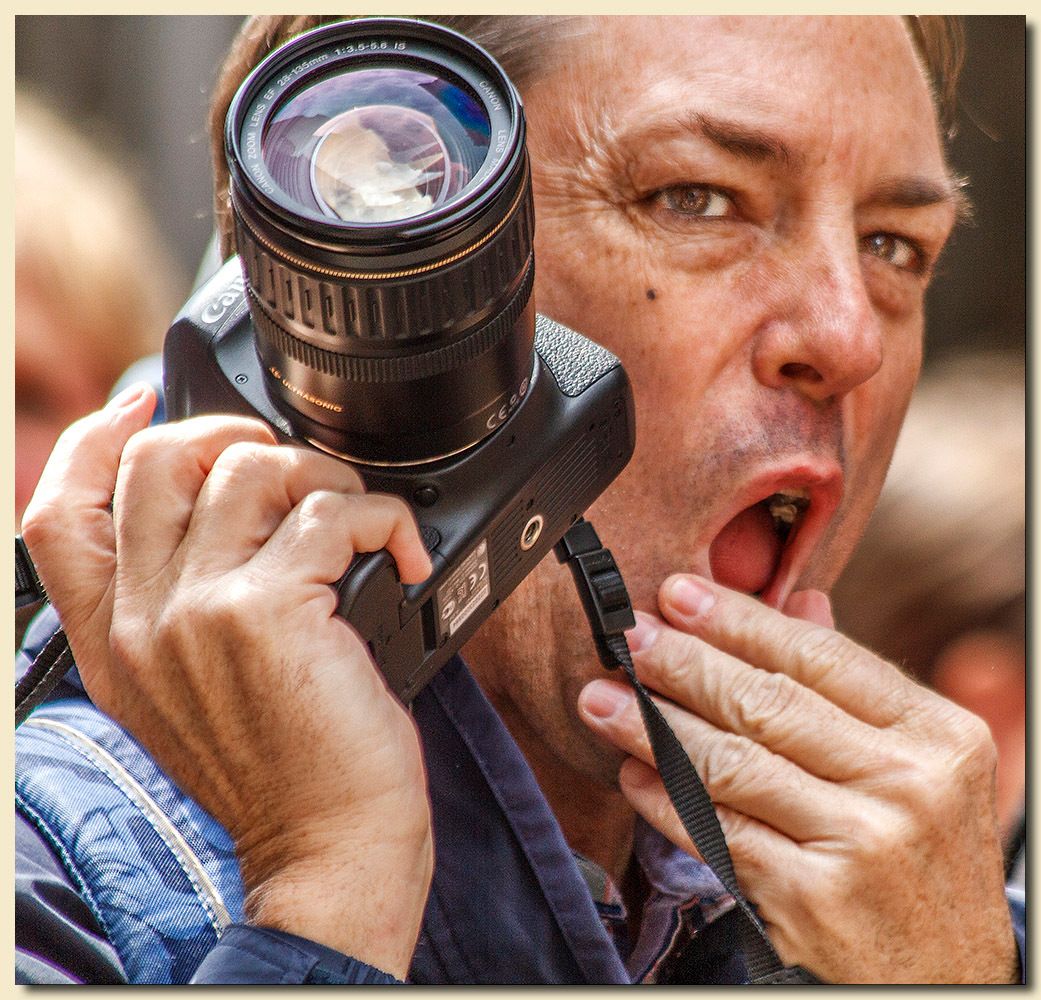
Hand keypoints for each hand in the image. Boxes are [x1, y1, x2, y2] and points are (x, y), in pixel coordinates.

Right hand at [21, 384, 433, 976]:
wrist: (326, 847)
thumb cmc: (281, 770)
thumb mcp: (188, 695)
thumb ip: (176, 608)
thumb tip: (212, 519)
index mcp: (111, 636)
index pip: (57, 509)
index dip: (94, 439)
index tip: (144, 405)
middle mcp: (141, 618)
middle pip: (159, 461)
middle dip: (237, 439)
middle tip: (294, 471)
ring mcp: (197, 610)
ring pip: (254, 470)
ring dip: (325, 476)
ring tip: (358, 523)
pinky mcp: (268, 610)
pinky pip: (331, 511)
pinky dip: (384, 519)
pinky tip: (402, 556)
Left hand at [577, 574, 1016, 983]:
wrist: (950, 979)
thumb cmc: (924, 860)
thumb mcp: (921, 768)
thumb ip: (854, 686)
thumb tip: (800, 598)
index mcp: (938, 734)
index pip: (819, 655)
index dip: (739, 620)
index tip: (677, 593)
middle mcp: (907, 784)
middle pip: (766, 702)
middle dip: (684, 662)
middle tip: (628, 636)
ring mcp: (860, 843)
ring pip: (730, 763)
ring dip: (652, 725)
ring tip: (600, 697)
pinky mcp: (810, 898)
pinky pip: (716, 831)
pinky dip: (665, 798)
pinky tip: (632, 770)